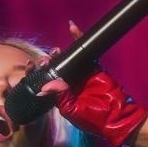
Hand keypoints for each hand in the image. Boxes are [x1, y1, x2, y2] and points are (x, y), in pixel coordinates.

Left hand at [30, 21, 147, 146]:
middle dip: (47, 62)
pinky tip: (72, 28)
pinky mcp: (92, 67)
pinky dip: (78, 39)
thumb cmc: (93, 118)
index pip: (44, 83)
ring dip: (59, 53)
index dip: (35, 74)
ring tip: (55, 51)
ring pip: (66, 59)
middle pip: (53, 68)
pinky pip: (83, 52)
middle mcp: (68, 85)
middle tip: (45, 60)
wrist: (117, 116)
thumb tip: (43, 88)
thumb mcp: (73, 110)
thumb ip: (60, 97)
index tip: (31, 67)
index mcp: (60, 97)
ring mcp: (80, 75)